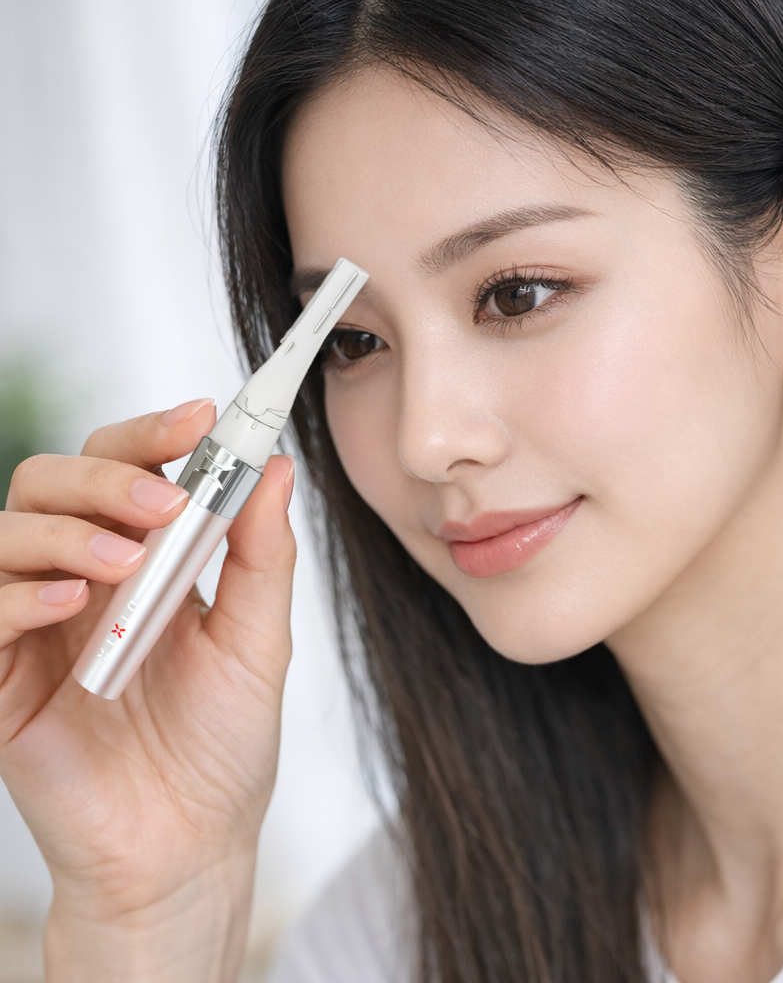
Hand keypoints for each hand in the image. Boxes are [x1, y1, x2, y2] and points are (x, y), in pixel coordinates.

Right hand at [0, 399, 296, 981]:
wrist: (188, 846)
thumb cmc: (223, 743)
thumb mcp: (256, 640)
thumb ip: (260, 555)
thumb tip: (275, 469)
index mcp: (146, 561)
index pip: (130, 469)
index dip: (156, 434)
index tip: (205, 414)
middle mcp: (85, 580)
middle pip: (57, 481)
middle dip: (108, 473)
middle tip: (163, 498)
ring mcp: (36, 626)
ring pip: (10, 532)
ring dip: (68, 531)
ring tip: (125, 564)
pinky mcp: (0, 679)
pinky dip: (21, 596)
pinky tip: (73, 606)